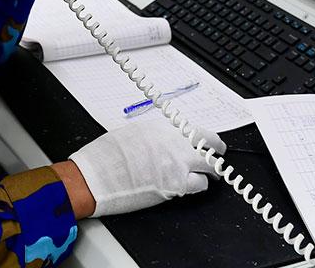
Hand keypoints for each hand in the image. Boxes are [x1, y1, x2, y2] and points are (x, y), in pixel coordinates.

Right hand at [68, 118, 225, 216]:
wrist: (97, 176)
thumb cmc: (107, 156)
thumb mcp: (133, 133)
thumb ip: (157, 136)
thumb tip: (170, 141)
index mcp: (163, 128)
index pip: (199, 131)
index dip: (209, 140)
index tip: (213, 144)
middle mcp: (174, 143)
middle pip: (210, 147)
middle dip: (216, 155)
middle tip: (217, 161)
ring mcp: (178, 165)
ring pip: (210, 167)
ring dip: (210, 172)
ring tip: (208, 176)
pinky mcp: (176, 186)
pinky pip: (199, 185)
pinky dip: (199, 186)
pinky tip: (192, 186)